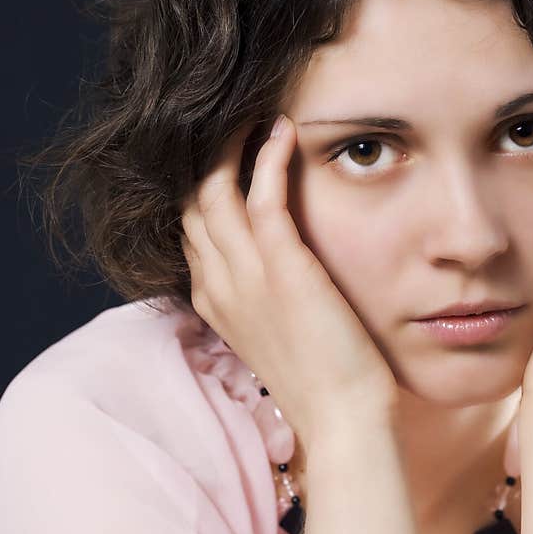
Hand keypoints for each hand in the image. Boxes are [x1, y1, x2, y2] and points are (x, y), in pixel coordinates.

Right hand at [179, 115, 398, 445]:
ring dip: (229, 145)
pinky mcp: (282, 268)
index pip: (192, 228)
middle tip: (233, 122)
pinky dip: (267, 158)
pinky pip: (261, 196)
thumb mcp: (277, 333)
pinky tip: (281, 132)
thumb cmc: (321, 379)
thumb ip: (263, 298)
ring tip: (251, 114)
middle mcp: (218, 283)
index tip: (225, 157)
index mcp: (214, 300)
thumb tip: (276, 274)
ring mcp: (245, 275)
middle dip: (205, 157)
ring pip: (213, 190)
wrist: (342, 418)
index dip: (202, 187)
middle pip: (190, 202)